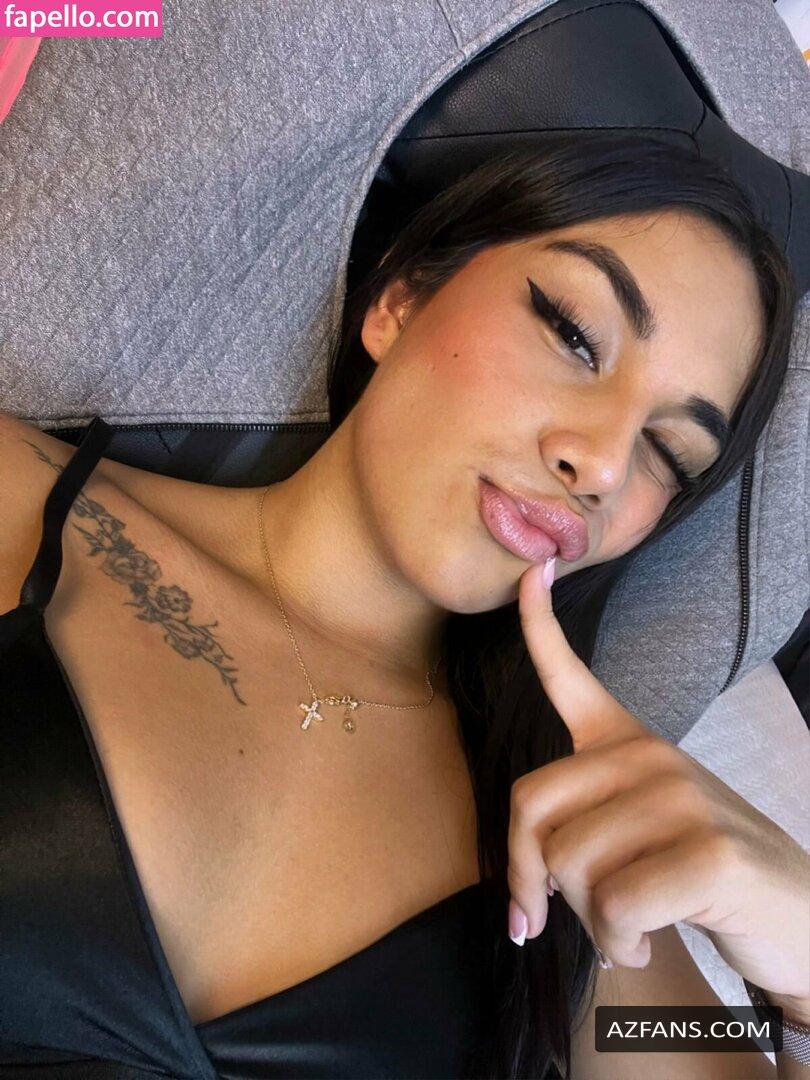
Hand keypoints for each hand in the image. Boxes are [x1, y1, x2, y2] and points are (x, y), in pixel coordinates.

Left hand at [506, 556, 809, 1005]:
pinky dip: (619, 942)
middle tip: (549, 915)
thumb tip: (519, 901)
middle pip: (532, 807)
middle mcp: (652, 757)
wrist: (800, 923)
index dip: (540, 627)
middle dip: (530, 878)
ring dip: (587, 921)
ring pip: (570, 865)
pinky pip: (614, 906)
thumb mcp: (633, 842)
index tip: (530, 573)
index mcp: (630, 744)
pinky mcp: (709, 851)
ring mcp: (683, 797)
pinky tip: (646, 943)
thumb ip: (577, 840)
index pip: (571, 677)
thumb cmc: (699, 882)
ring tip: (628, 927)